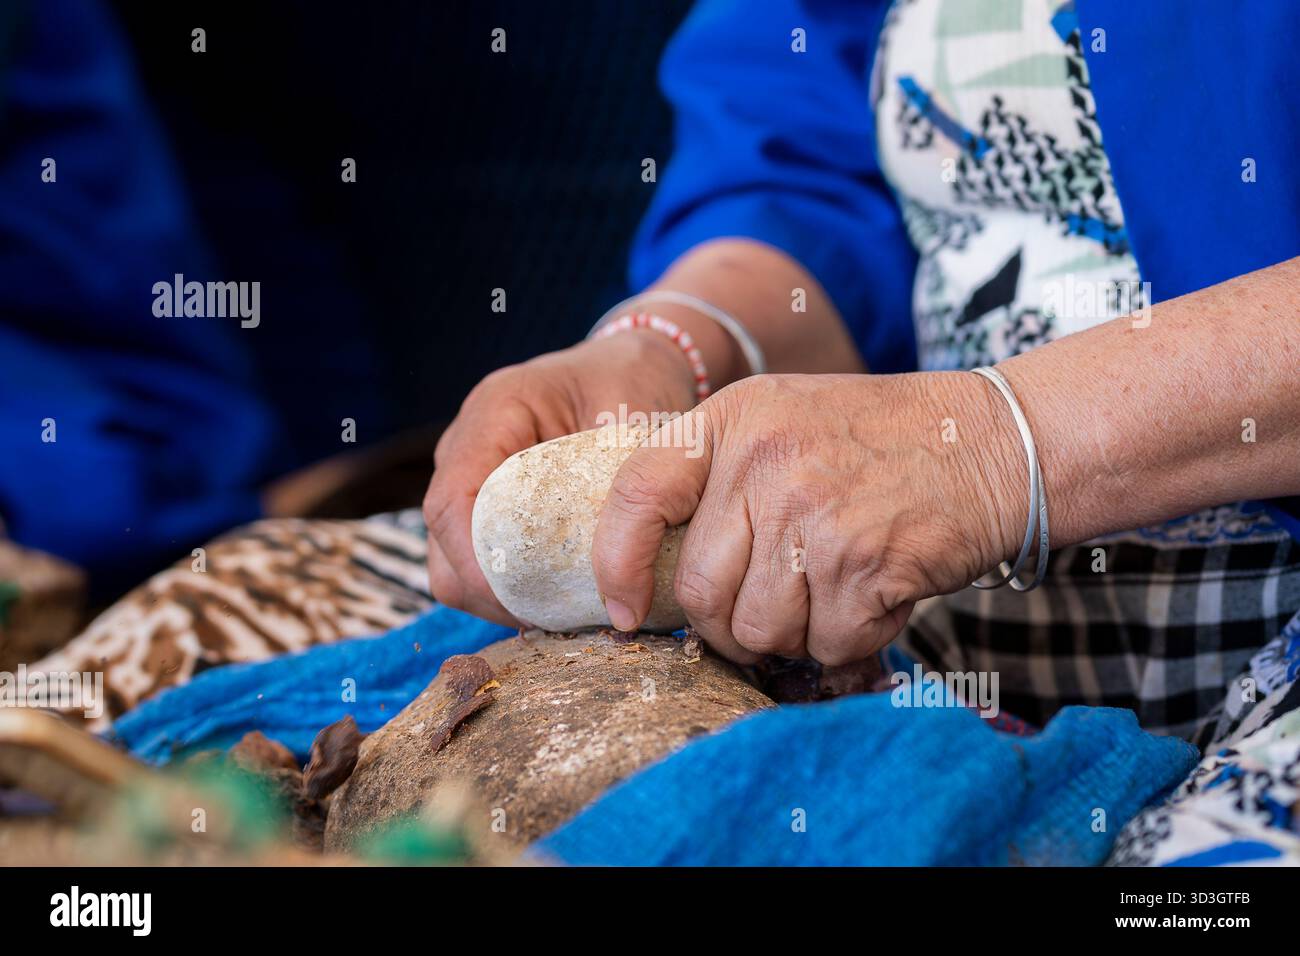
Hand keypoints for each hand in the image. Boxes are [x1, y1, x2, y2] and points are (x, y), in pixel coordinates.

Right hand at [423, 330, 698, 623]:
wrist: (632, 368)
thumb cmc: (632, 383)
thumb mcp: (632, 419)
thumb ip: (614, 480)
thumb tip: (613, 560)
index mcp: (494, 411)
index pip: (452, 501)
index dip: (474, 561)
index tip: (520, 601)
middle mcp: (468, 445)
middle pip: (443, 541)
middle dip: (488, 591)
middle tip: (550, 619)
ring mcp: (472, 477)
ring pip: (453, 561)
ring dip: (498, 596)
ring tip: (558, 613)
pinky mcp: (488, 506)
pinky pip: (479, 561)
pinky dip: (511, 589)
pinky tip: (558, 600)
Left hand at [591, 372, 1026, 663]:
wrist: (994, 441)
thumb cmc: (878, 442)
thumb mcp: (782, 421)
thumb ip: (718, 477)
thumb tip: (655, 577)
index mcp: (732, 420)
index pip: (636, 494)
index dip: (618, 564)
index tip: (627, 610)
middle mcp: (764, 461)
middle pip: (701, 592)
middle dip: (728, 626)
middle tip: (766, 614)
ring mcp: (813, 512)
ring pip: (759, 629)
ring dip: (793, 636)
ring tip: (831, 592)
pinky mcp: (863, 562)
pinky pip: (824, 643)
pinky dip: (847, 639)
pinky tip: (873, 595)